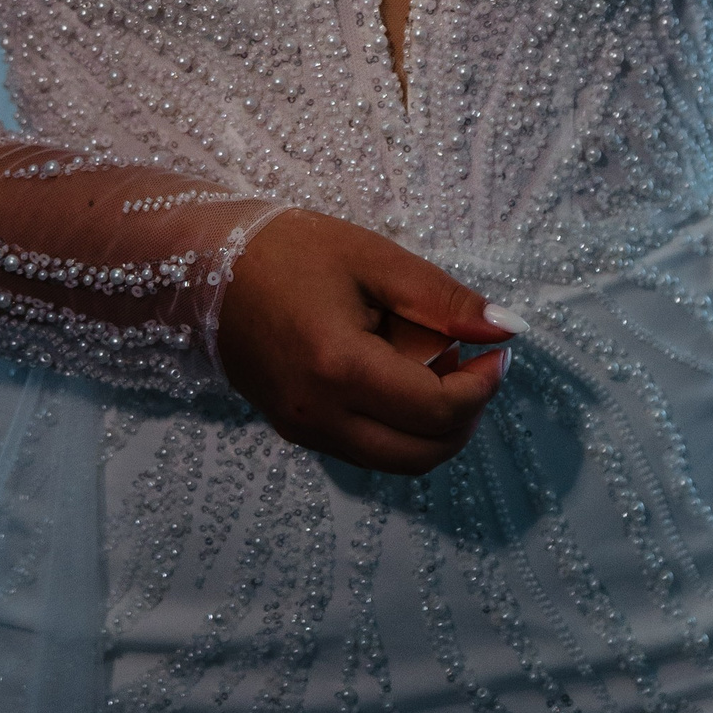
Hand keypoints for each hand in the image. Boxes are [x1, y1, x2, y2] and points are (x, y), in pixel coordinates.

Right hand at [214, 210, 517, 472]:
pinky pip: (368, 449)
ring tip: (439, 363)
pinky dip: (401, 426)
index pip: (438, 410)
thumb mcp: (373, 259)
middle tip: (476, 360)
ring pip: (397, 461)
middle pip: (423, 454)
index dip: (483, 384)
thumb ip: (442, 299)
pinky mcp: (297, 430)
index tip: (499, 348)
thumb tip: (507, 329)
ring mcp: (305, 431)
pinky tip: (402, 371)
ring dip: (435, 426)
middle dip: (466, 415)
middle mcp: (321, 416)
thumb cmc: (289, 251)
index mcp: (340, 368)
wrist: (205, 267)